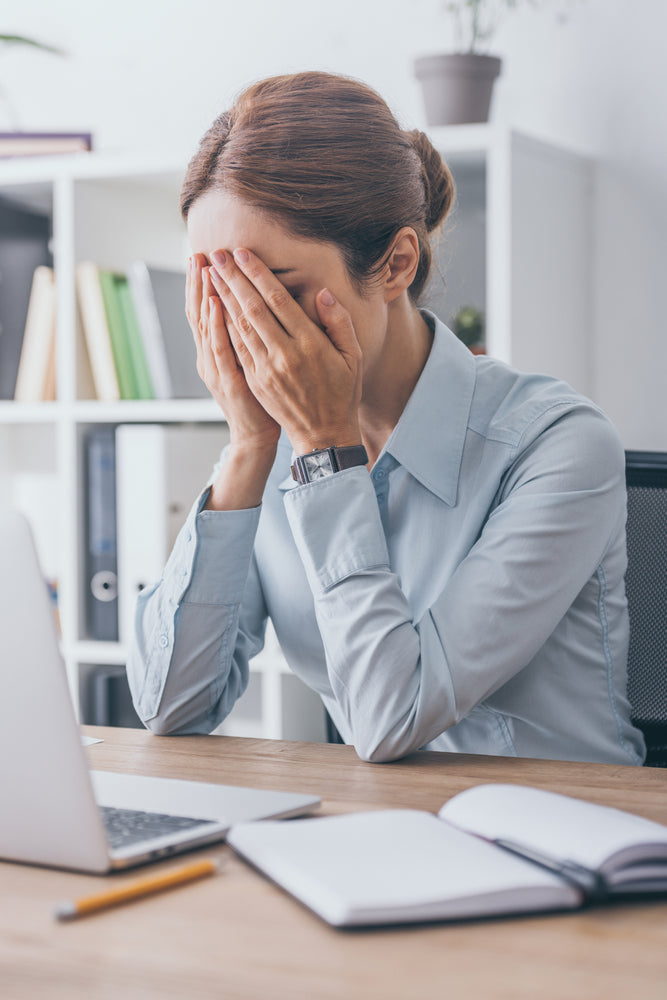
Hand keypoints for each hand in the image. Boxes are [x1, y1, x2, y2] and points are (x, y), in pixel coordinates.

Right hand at [186, 253, 279, 452]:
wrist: (256, 435)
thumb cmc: (258, 398)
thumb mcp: (248, 363)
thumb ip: (245, 335)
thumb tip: (244, 305)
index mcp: (216, 350)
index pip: (206, 310)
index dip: (203, 284)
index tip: (205, 256)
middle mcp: (210, 356)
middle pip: (199, 312)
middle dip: (198, 283)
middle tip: (198, 252)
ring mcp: (215, 368)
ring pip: (205, 326)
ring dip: (204, 296)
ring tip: (204, 268)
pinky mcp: (227, 381)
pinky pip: (220, 349)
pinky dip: (216, 325)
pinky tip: (215, 303)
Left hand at [208, 248, 362, 454]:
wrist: (323, 434)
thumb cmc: (342, 392)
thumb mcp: (353, 356)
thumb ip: (339, 322)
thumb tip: (322, 294)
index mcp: (310, 345)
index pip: (278, 301)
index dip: (257, 274)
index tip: (242, 253)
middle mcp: (284, 355)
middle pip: (252, 309)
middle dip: (232, 278)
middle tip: (216, 254)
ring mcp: (266, 370)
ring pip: (240, 326)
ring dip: (222, 297)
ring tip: (210, 274)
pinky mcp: (255, 381)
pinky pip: (236, 347)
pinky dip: (223, 325)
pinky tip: (214, 307)